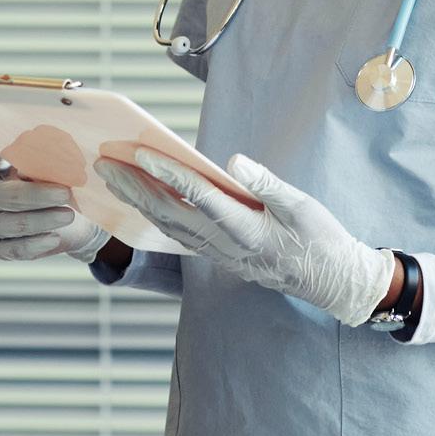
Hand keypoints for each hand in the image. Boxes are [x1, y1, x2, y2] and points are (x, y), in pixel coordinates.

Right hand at [0, 147, 111, 263]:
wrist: (74, 218)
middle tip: (65, 193)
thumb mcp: (57, 166)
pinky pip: (13, 249)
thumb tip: (43, 157)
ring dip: (40, 220)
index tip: (5, 157)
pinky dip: (35, 244)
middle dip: (34, 195)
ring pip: (5, 224)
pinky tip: (55, 238)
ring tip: (68, 215)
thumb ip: (47, 159)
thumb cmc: (61, 182)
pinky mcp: (2, 247)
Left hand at [97, 149, 395, 324]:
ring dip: (138, 202)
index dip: (169, 174)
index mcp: (247, 230)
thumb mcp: (302, 206)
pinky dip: (154, 217)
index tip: (141, 153)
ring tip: (112, 178)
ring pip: (169, 227)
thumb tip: (233, 161)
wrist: (330, 282)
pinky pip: (178, 236)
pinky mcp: (219, 256)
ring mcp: (219, 255)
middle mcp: (226, 246)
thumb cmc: (319, 239)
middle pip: (169, 215)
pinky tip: (140, 201)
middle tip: (105, 165)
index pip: (199, 198)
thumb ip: (266, 184)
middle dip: (134, 189)